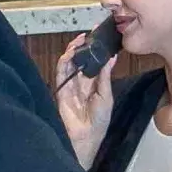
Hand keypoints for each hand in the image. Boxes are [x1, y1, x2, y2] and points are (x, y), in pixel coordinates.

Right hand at [55, 41, 115, 169]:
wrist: (86, 137)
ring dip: (73, 50)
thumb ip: (105, 76)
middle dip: (83, 46)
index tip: (99, 35)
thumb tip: (111, 57)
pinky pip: (60, 72)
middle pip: (79, 59)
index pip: (92, 61)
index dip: (95, 48)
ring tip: (80, 40)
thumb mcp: (105, 95)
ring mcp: (69, 85)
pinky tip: (70, 53)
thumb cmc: (98, 120)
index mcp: (92, 83)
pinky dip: (64, 61)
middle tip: (89, 34)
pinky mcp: (60, 89)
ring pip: (69, 62)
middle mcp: (80, 81)